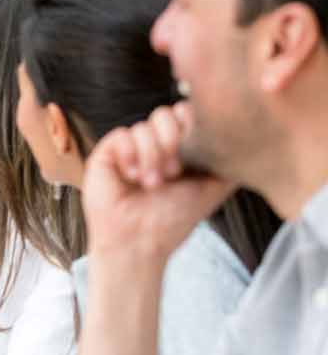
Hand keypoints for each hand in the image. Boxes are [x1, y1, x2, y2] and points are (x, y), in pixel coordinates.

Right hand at [82, 103, 235, 263]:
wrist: (140, 241)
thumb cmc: (174, 219)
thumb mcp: (212, 187)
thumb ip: (228, 162)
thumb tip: (247, 138)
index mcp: (177, 149)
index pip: (186, 114)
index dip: (192, 127)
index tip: (195, 157)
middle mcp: (153, 145)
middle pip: (166, 113)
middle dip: (173, 142)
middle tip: (174, 173)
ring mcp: (130, 148)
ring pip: (144, 126)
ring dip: (152, 156)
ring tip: (151, 184)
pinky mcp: (107, 152)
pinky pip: (121, 134)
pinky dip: (131, 156)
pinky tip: (131, 177)